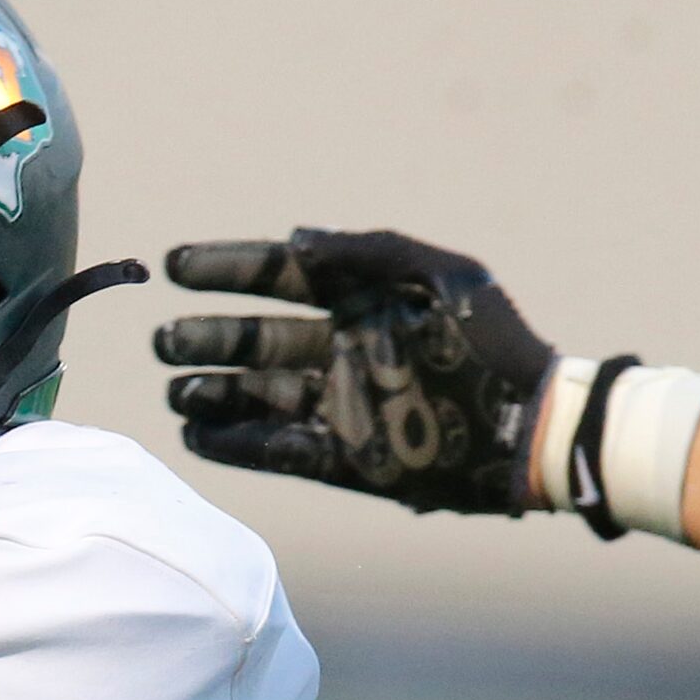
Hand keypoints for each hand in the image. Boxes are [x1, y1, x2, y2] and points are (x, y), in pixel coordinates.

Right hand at [153, 230, 553, 513]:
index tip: (176, 265)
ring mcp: (340, 406)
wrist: (535, 432)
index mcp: (363, 303)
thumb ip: (373, 252)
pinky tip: (195, 435)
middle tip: (164, 340)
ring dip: (211, 392)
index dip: (227, 268)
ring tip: (176, 391)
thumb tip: (297, 241)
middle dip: (205, 337)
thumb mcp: (446, 279)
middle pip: (255, 339)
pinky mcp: (344, 458)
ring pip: (256, 394)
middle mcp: (341, 352)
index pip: (281, 277)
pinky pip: (274, 449)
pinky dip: (234, 444)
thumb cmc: (497, 347)